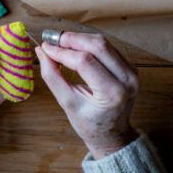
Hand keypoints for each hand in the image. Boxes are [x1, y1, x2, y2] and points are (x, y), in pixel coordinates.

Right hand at [35, 32, 138, 158]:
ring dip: (79, 39)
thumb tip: (40, 51)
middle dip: (71, 39)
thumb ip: (52, 76)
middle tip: (52, 39)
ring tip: (60, 43)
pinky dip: (88, 44)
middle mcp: (127, 79)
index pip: (84, 62)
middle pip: (98, 46)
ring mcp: (131, 71)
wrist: (112, 134)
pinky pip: (107, 47)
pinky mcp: (129, 66)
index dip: (62, 52)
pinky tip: (73, 48)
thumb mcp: (67, 103)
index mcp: (112, 93)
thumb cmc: (89, 123)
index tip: (44, 47)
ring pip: (103, 43)